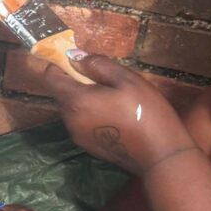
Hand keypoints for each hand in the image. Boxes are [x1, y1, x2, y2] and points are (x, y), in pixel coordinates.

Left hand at [46, 53, 192, 175]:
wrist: (160, 154)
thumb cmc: (146, 112)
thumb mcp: (127, 80)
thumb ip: (98, 65)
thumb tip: (74, 55)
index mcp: (76, 101)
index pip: (50, 77)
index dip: (58, 65)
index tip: (73, 58)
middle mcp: (70, 120)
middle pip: (61, 94)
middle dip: (74, 82)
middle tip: (101, 78)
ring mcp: (77, 135)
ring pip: (71, 109)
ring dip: (82, 99)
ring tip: (110, 96)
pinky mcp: (87, 146)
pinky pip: (80, 122)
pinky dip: (89, 114)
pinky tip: (112, 114)